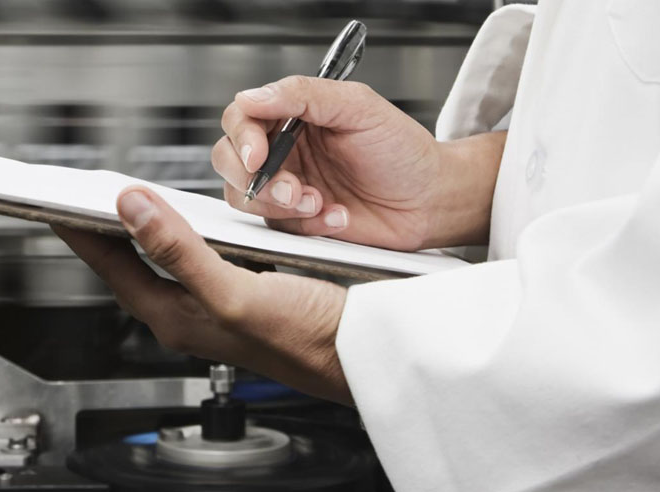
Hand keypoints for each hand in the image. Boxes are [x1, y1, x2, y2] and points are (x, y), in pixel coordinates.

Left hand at [53, 186, 351, 404]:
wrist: (360, 352)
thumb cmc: (307, 338)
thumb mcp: (235, 294)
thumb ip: (179, 252)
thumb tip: (131, 209)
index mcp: (178, 318)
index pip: (112, 268)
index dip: (81, 234)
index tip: (55, 203)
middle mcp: (191, 313)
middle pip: (132, 264)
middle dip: (106, 230)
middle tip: (84, 198)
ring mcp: (215, 303)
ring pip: (165, 260)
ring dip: (146, 229)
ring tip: (125, 203)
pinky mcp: (241, 292)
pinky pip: (199, 257)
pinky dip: (188, 233)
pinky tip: (193, 220)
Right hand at [215, 75, 505, 249]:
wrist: (431, 201)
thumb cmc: (403, 152)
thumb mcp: (358, 107)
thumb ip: (303, 95)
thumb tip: (253, 97)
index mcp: (293, 117)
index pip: (241, 119)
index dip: (242, 138)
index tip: (258, 154)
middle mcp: (283, 151)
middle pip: (228, 160)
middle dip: (255, 180)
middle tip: (291, 188)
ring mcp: (286, 188)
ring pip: (244, 199)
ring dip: (279, 205)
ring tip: (319, 202)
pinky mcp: (296, 222)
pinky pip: (277, 228)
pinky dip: (308, 225)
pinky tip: (338, 216)